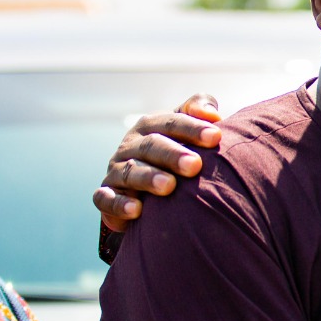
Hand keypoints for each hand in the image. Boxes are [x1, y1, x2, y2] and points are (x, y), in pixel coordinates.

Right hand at [94, 93, 223, 230]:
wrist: (142, 188)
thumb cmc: (174, 152)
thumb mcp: (185, 129)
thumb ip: (198, 109)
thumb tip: (213, 114)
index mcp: (151, 127)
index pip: (171, 123)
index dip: (192, 128)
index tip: (215, 137)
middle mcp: (131, 146)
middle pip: (150, 146)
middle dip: (172, 154)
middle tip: (194, 164)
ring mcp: (116, 170)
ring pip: (130, 171)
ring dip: (148, 178)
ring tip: (169, 186)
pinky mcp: (106, 195)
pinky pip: (107, 199)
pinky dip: (119, 204)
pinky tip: (136, 210)